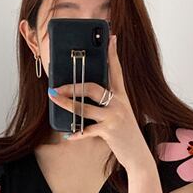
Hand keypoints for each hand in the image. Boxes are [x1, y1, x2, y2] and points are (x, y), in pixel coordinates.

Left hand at [48, 34, 152, 172]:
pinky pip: (88, 130)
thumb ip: (107, 104)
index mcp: (121, 96)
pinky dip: (77, 133)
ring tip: (54, 98)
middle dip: (73, 85)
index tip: (110, 37)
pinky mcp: (110, 131)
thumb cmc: (125, 134)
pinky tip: (68, 134)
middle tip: (56, 86)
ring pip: (86, 107)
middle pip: (93, 87)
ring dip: (67, 104)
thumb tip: (84, 98)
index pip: (117, 71)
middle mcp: (119, 103)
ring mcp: (114, 117)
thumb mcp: (120, 114)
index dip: (112, 54)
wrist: (138, 154)